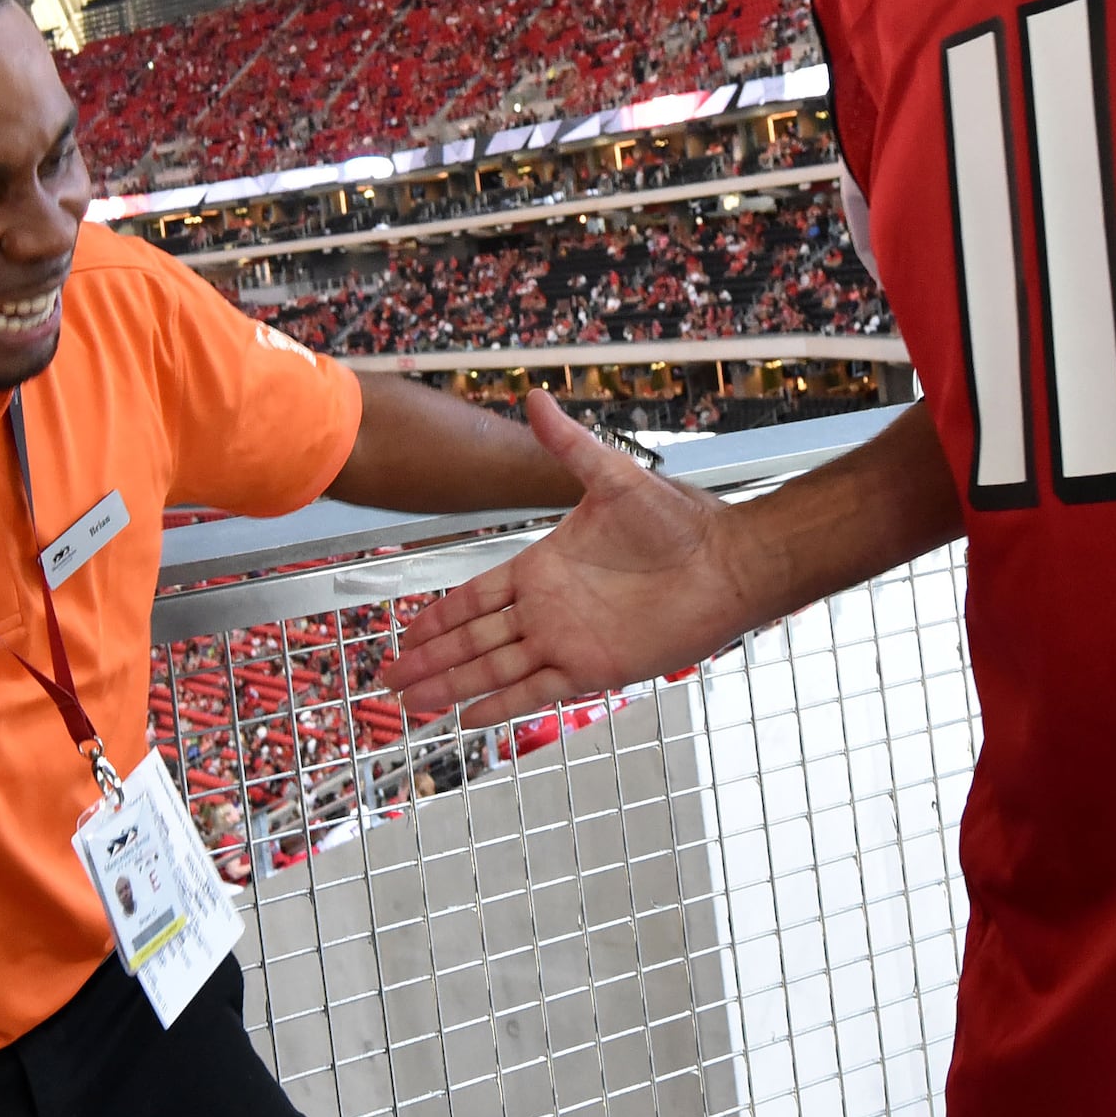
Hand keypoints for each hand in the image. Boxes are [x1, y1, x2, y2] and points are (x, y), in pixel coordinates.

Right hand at [381, 392, 760, 727]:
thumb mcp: (615, 478)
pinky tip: (466, 719)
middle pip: (473, 641)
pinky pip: (535, 692)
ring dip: (451, 687)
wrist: (728, 563)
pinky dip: (499, 706)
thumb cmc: (679, 521)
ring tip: (411, 706)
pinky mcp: (594, 668)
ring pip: (493, 670)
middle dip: (430, 659)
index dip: (439, 616)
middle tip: (387, 679)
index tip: (405, 632)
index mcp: (543, 566)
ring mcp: (567, 641)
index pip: (475, 596)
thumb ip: (569, 444)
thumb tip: (535, 397)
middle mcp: (548, 609)